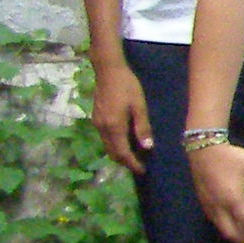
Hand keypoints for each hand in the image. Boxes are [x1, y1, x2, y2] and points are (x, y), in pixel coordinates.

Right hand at [89, 58, 151, 175]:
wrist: (108, 71)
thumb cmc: (127, 86)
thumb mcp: (139, 106)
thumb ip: (142, 128)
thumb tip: (147, 148)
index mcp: (114, 127)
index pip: (122, 153)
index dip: (132, 163)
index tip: (143, 171)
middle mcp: (102, 128)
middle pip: (112, 152)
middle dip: (125, 162)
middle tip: (140, 165)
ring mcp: (97, 123)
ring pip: (107, 146)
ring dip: (119, 153)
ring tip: (135, 155)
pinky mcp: (96, 118)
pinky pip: (105, 138)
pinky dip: (115, 144)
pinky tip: (126, 141)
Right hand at [190, 142, 243, 242]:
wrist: (203, 150)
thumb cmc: (230, 157)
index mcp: (232, 199)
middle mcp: (218, 207)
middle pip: (232, 233)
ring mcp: (209, 207)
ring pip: (223, 229)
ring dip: (237, 236)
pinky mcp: (204, 204)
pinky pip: (217, 222)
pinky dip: (229, 228)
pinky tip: (238, 225)